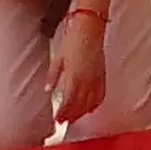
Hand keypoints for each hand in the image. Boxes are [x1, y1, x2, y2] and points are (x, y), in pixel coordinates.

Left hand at [49, 8, 106, 123]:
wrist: (90, 28)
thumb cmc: (73, 40)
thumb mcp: (58, 58)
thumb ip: (54, 76)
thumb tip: (48, 90)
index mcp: (74, 76)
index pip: (69, 101)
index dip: (63, 113)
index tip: (57, 119)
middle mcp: (87, 80)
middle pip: (80, 105)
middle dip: (72, 115)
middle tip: (64, 122)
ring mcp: (96, 78)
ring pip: (91, 102)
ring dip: (82, 112)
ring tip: (74, 117)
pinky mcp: (102, 75)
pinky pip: (100, 94)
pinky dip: (95, 104)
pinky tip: (90, 108)